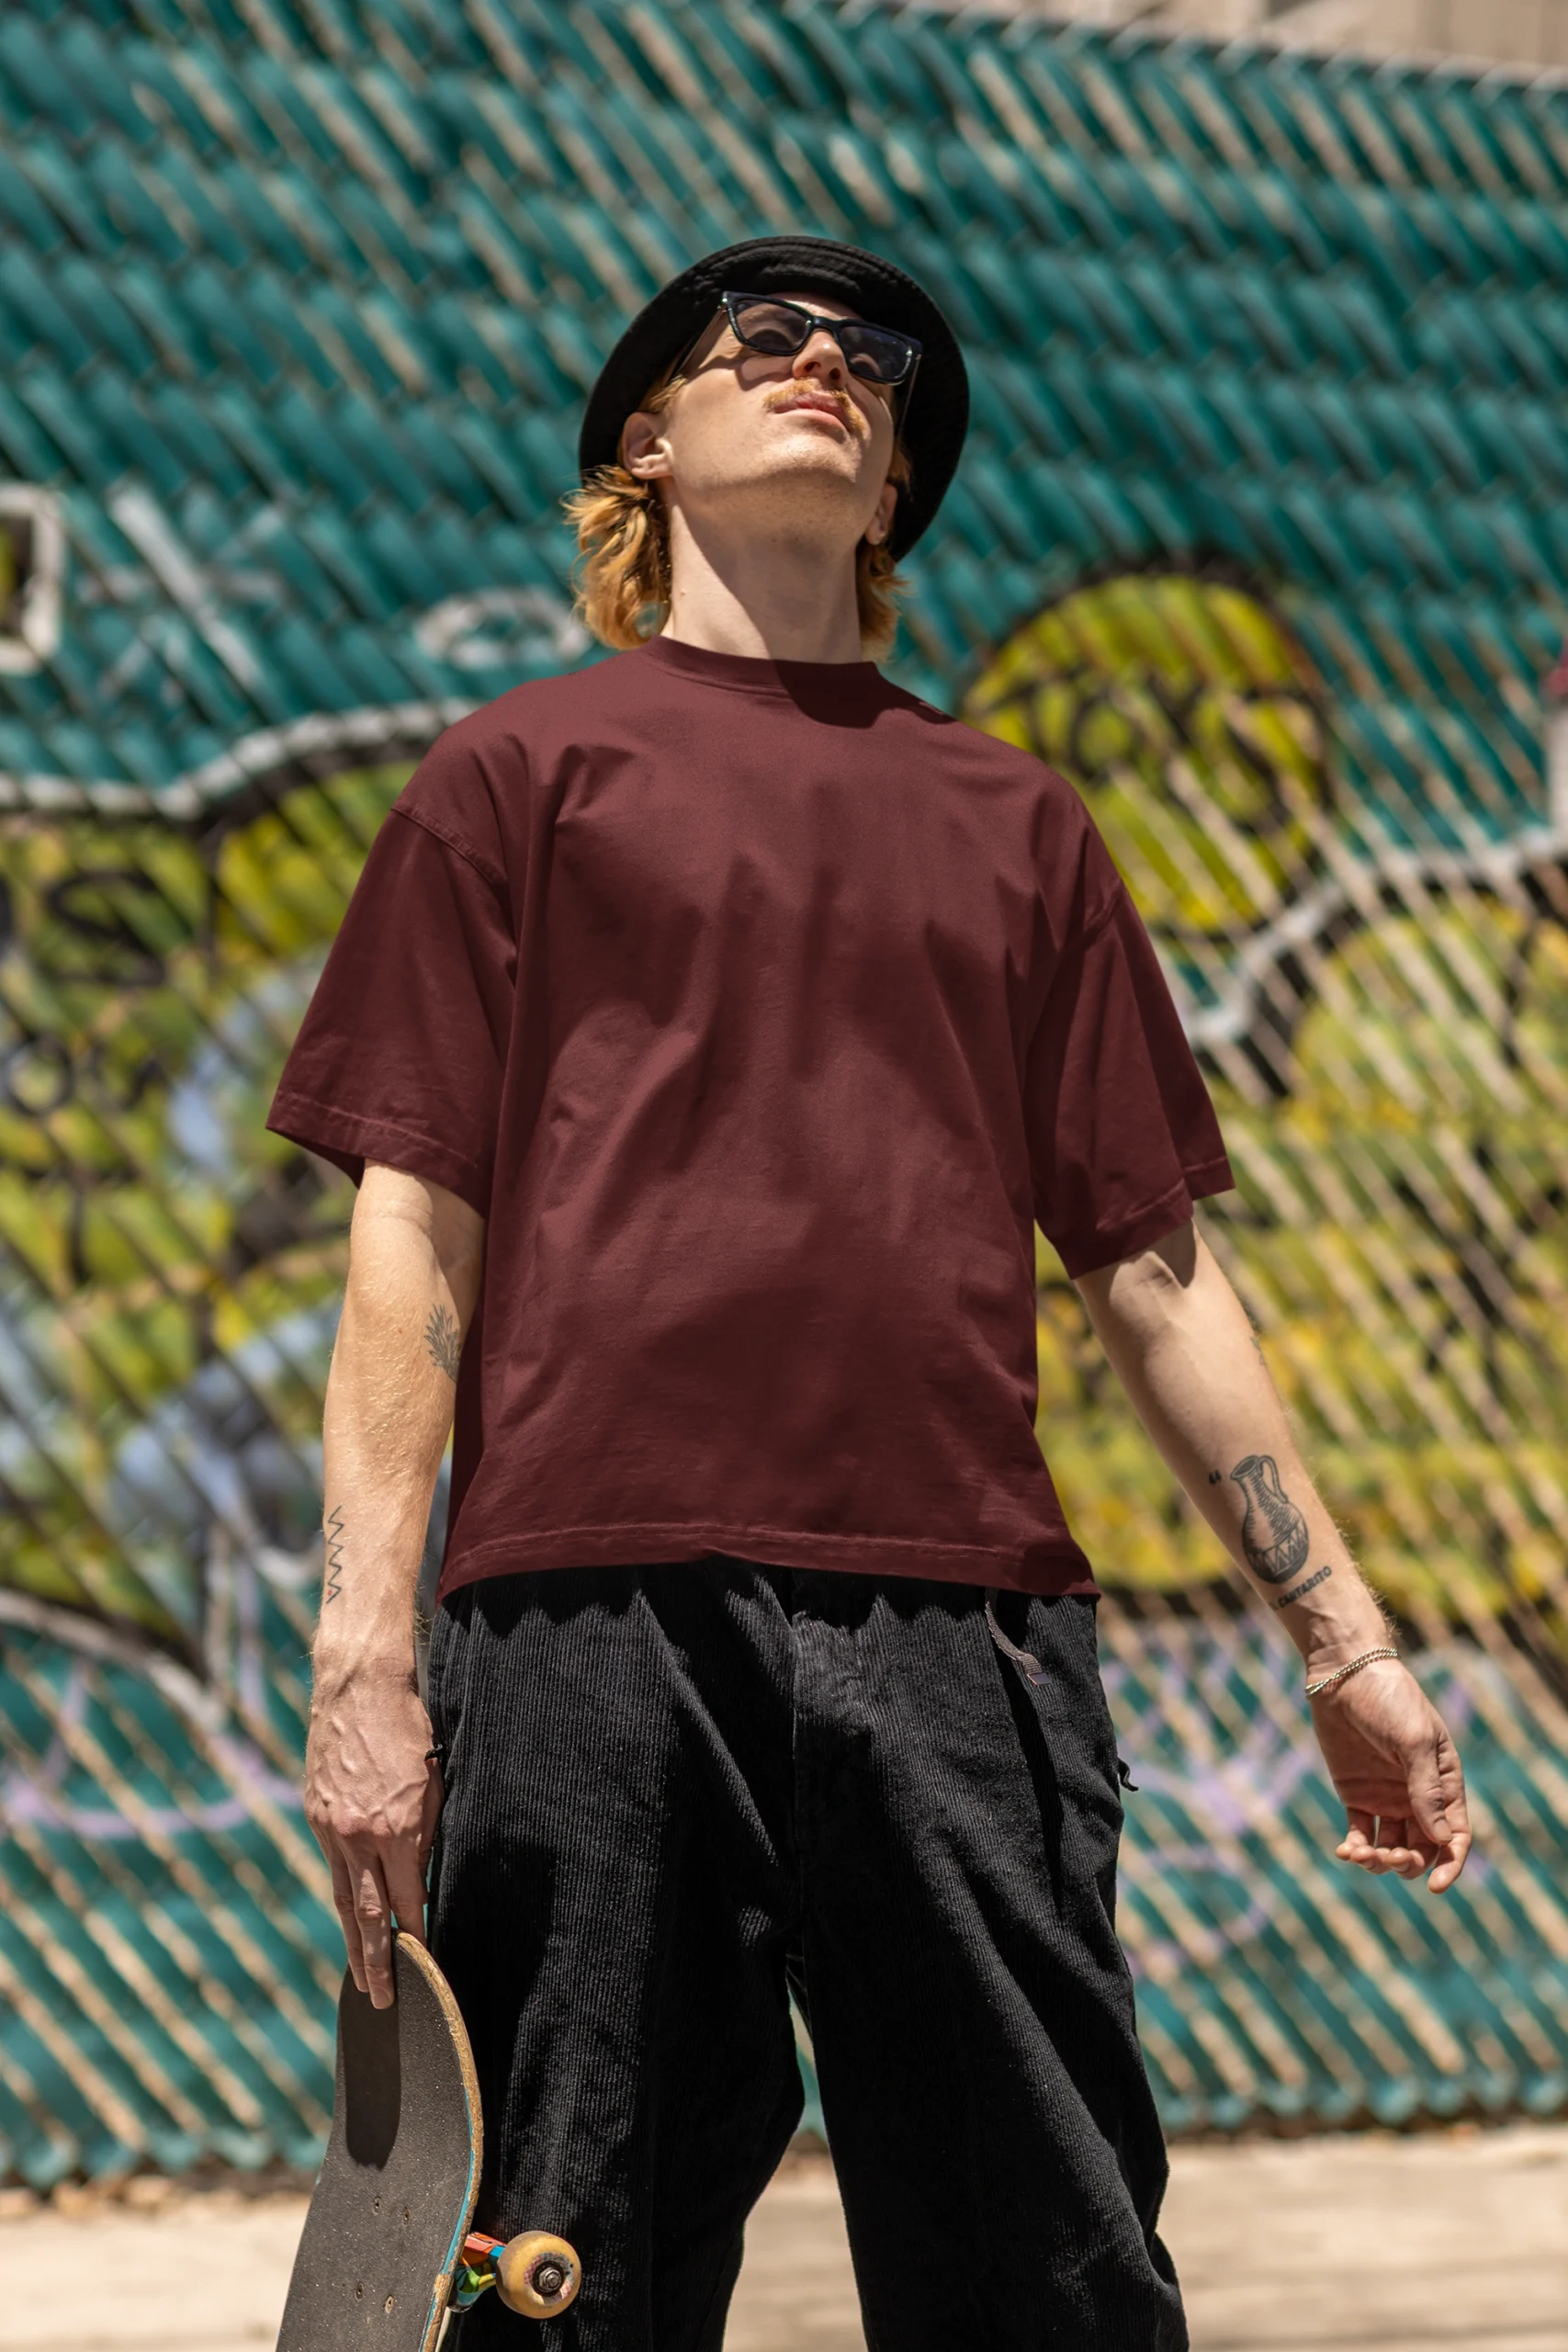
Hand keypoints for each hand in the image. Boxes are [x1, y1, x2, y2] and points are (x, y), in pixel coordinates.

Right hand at [305, 1659, 442, 2006]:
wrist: (359, 1687)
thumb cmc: (410, 1729)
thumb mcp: (433, 1781)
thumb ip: (427, 1834)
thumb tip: (423, 1880)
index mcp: (396, 1827)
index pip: (409, 1898)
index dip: (417, 1934)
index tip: (427, 1966)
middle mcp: (360, 1836)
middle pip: (368, 1914)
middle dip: (378, 1961)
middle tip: (383, 2001)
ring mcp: (333, 1829)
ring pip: (343, 1898)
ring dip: (352, 1943)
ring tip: (361, 1980)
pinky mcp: (316, 1816)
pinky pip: (332, 1869)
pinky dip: (341, 1899)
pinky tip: (346, 1923)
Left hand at [1309, 1656, 1470, 1892]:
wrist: (1345, 1674)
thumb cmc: (1390, 1700)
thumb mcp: (1414, 1742)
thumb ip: (1426, 1789)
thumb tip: (1442, 1840)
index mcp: (1445, 1784)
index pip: (1455, 1836)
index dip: (1449, 1865)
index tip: (1434, 1886)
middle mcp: (1418, 1796)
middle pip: (1422, 1848)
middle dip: (1409, 1862)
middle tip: (1389, 1855)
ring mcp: (1386, 1797)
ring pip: (1391, 1847)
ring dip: (1381, 1861)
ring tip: (1362, 1855)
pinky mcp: (1355, 1795)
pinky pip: (1360, 1834)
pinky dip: (1355, 1849)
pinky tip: (1346, 1852)